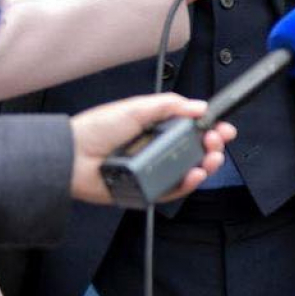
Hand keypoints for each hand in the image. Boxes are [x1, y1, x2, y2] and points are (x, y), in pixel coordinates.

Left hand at [67, 94, 236, 203]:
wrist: (72, 156)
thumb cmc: (95, 130)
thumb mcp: (136, 108)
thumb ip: (170, 105)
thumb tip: (199, 106)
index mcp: (156, 128)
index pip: (191, 129)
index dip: (210, 128)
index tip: (222, 127)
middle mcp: (156, 150)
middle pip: (195, 150)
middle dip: (212, 145)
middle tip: (216, 141)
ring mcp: (152, 171)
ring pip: (188, 171)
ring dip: (205, 164)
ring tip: (210, 158)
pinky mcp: (146, 190)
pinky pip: (172, 190)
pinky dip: (187, 184)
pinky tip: (194, 174)